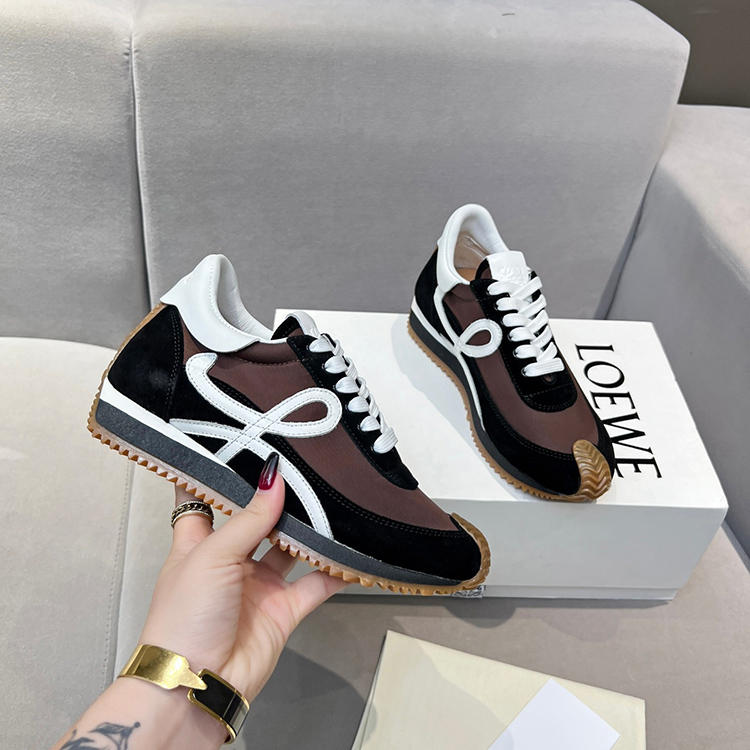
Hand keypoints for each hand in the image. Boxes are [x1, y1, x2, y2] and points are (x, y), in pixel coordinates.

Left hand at [139, 453, 346, 702]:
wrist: (196, 685)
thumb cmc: (182, 620)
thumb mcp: (212, 555)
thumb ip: (248, 518)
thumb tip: (273, 479)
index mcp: (198, 543)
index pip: (203, 499)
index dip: (216, 474)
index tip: (236, 447)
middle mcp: (228, 560)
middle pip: (256, 520)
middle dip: (276, 499)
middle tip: (300, 469)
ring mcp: (257, 585)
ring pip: (289, 548)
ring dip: (308, 530)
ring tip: (329, 501)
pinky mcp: (283, 609)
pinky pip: (315, 583)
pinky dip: (334, 570)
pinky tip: (350, 553)